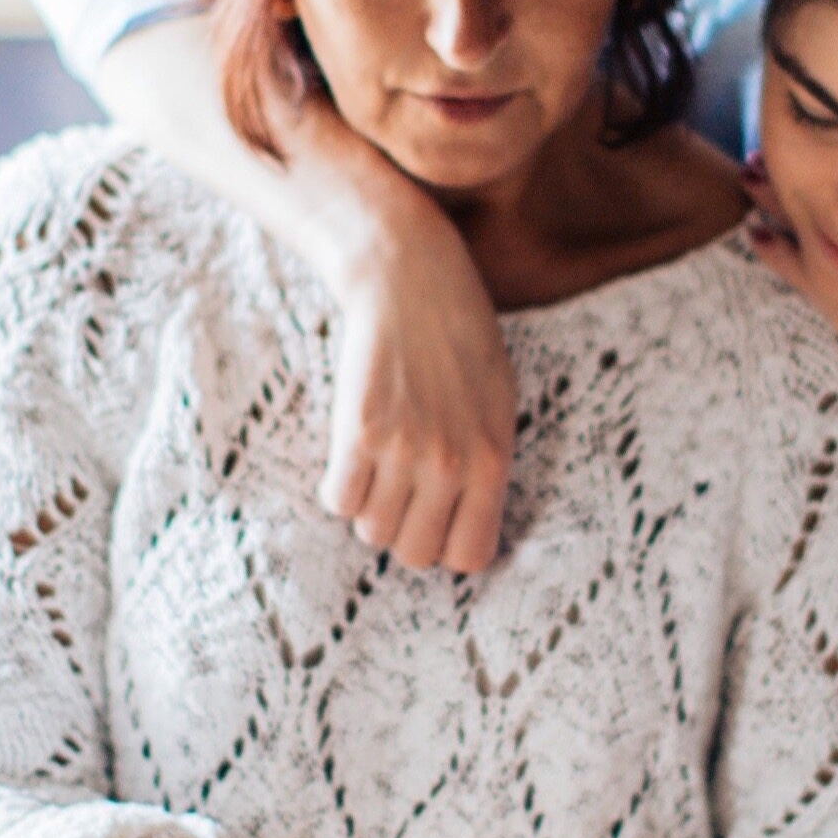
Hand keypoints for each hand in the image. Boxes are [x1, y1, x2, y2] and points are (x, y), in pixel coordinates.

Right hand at [323, 168, 516, 573]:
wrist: (413, 281)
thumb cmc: (461, 340)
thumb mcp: (499, 405)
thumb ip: (486, 467)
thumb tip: (465, 526)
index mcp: (494, 461)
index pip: (470, 557)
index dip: (447, 545)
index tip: (436, 521)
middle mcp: (452, 464)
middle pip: (414, 554)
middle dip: (404, 531)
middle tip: (400, 494)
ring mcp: (405, 450)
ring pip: (372, 531)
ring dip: (369, 508)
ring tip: (376, 469)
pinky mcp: (359, 431)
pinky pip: (338, 501)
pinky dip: (339, 487)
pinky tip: (351, 457)